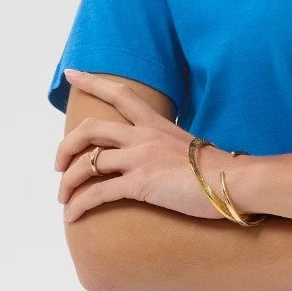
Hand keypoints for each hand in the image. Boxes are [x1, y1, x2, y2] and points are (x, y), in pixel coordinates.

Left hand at [54, 70, 233, 223]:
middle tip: (58, 163)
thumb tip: (161, 157)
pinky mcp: (139, 184)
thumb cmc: (218, 169)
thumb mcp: (188, 145)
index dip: (92, 82)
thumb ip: (167, 145)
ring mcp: (139, 158)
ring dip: (67, 182)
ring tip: (63, 198)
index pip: (120, 93)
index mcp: (155, 123)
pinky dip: (79, 204)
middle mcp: (142, 136)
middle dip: (65, 145)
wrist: (233, 180)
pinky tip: (72, 216)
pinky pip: (97, 192)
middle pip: (90, 129)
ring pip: (87, 163)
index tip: (73, 74)